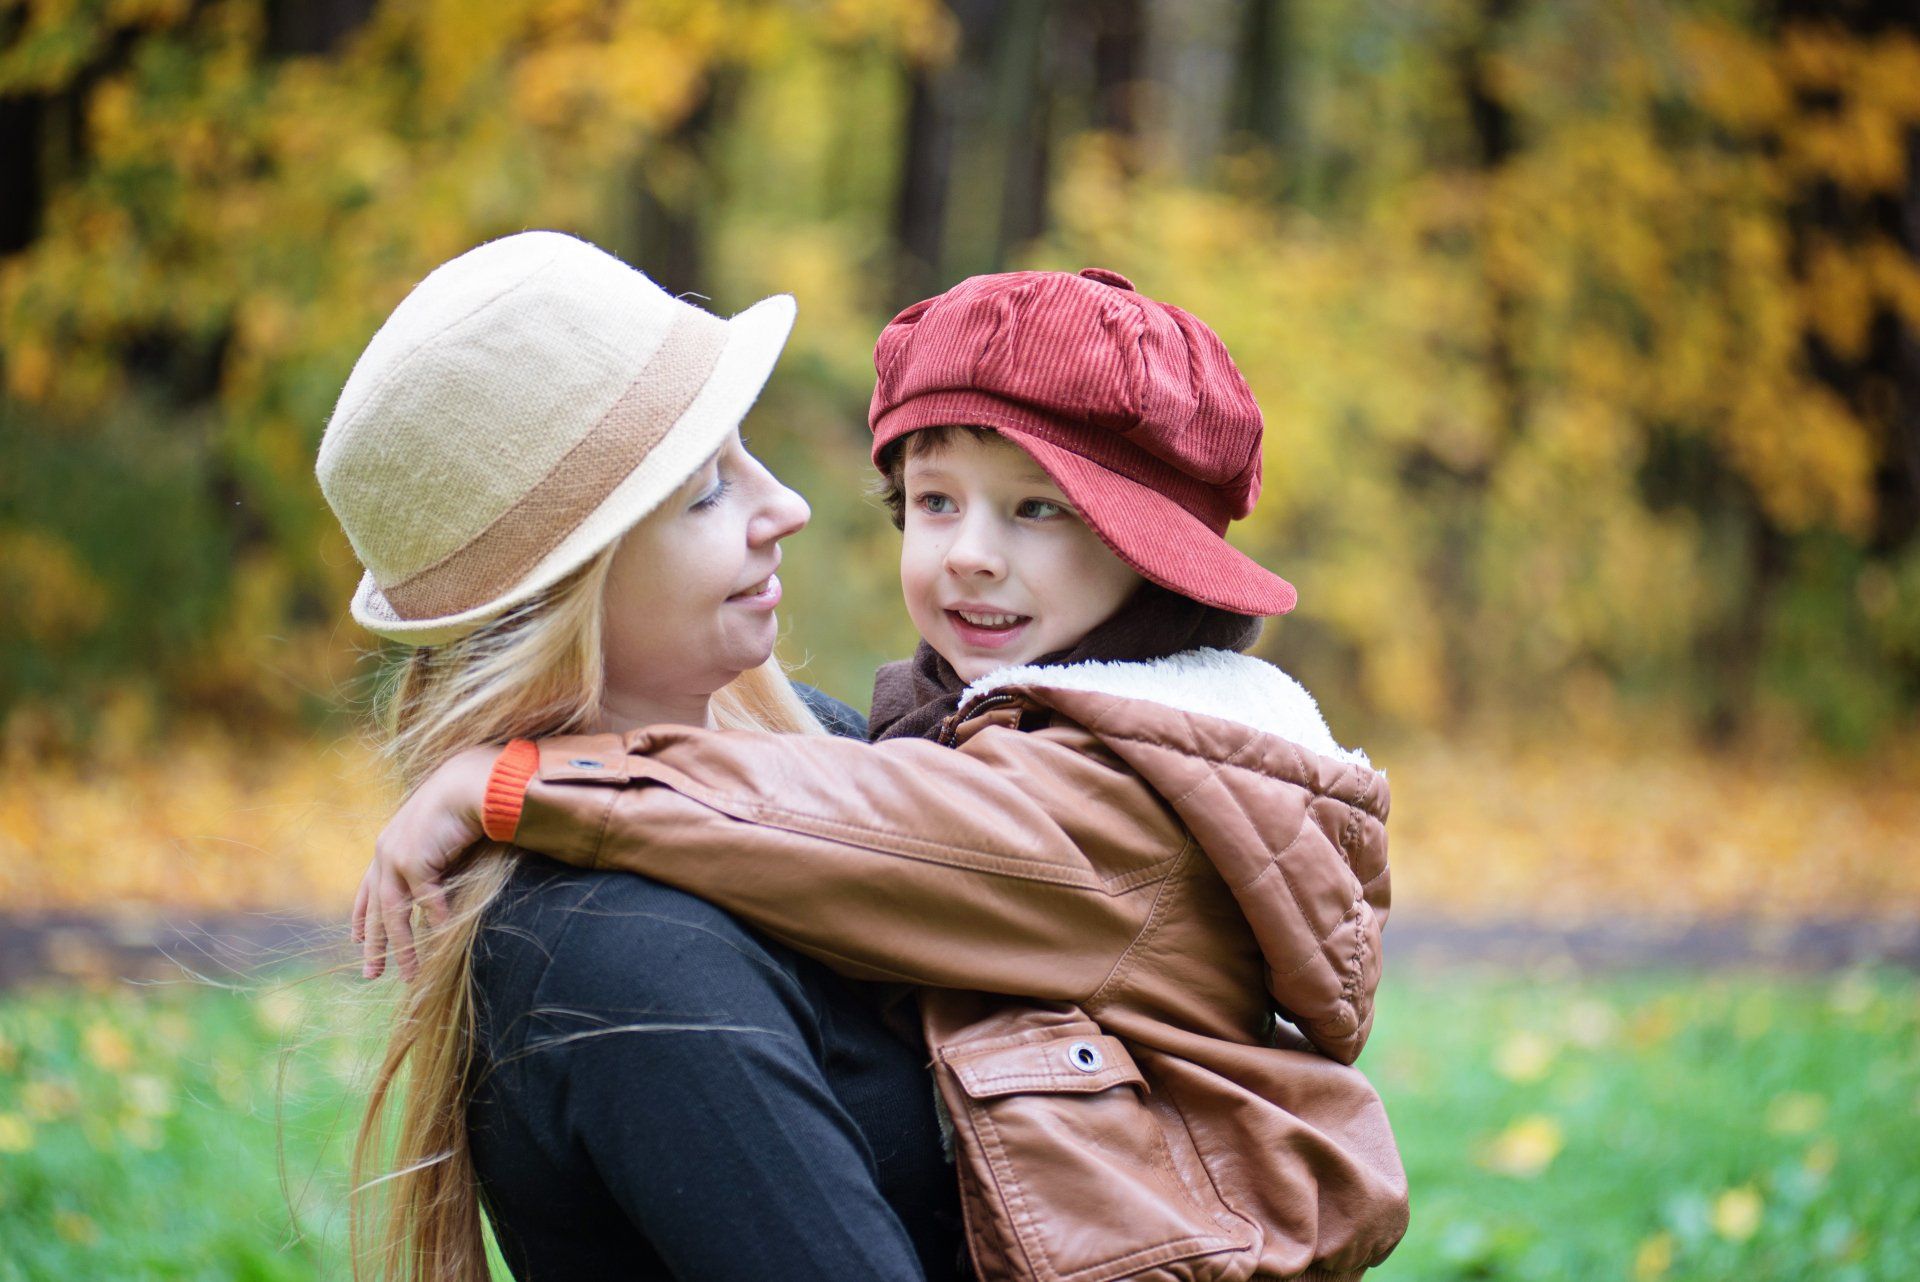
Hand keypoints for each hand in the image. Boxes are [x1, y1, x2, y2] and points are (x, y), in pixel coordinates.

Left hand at [351, 743, 499, 980]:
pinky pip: (425, 900)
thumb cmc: (463, 804)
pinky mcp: (413, 859)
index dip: (362, 916)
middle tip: (371, 974)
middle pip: (377, 909)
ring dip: (402, 946)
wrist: (471, 782)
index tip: (357, 939)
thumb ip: (434, 863)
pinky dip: (435, 920)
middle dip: (375, 944)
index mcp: (389, 846)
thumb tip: (439, 888)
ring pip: (395, 912)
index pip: (369, 889)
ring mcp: (396, 856)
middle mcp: (386, 853)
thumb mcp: (441, 838)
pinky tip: (441, 939)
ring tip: (409, 973)